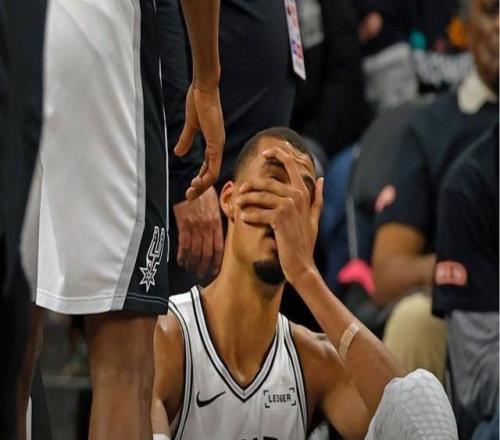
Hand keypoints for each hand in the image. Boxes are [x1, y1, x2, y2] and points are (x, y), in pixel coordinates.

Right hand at [173, 186, 223, 278]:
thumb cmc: (202, 194)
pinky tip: (181, 261)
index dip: (216, 262)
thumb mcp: (216, 205)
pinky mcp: (183, 225)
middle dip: (204, 267)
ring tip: (191, 270)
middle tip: (201, 275)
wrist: (187, 183)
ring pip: (195, 251)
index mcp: (216, 223)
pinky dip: (182, 255)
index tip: (214, 271)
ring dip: (193, 264)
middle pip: (207, 253)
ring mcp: (195, 227)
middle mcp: (207, 227)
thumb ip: (219, 220)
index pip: (219, 247)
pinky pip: (184, 245)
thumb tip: (220, 233)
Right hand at [174, 83, 224, 200]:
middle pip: (212, 173)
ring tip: (191, 193)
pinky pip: (213, 166)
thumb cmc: (198, 101)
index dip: (200, 179)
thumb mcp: (190, 124)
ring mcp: (219, 144)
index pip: (209, 167)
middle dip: (201, 187)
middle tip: (190, 197)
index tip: (190, 188)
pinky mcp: (216, 142)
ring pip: (213, 173)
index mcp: (214, 143)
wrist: (203, 88)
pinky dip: (206, 177)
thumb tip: (178, 153)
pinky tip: (196, 183)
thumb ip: (186, 139)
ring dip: (203, 185)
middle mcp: (218, 146)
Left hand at [236, 148, 323, 285]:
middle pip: (268, 181)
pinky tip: (242, 217)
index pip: (291, 165)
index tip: (264, 153)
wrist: (301, 263)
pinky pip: (258, 212)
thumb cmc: (306, 242)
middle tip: (240, 190)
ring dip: (246, 199)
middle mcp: (297, 195)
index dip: (278, 154)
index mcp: (304, 192)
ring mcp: (289, 206)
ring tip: (238, 203)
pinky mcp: (279, 218)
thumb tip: (322, 179)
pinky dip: (249, 215)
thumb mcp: (315, 217)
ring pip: (260, 196)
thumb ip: (317, 197)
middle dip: (251, 185)